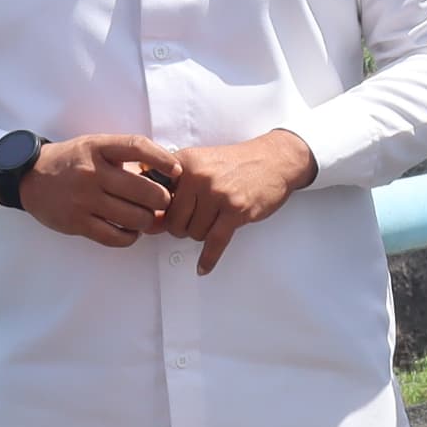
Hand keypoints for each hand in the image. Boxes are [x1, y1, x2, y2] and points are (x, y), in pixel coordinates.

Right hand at [20, 133, 174, 247]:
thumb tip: (162, 172)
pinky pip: (115, 237)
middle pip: (145, 191)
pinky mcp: (77, 222)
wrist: (30, 177)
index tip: (176, 171)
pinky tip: (130, 230)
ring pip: (135, 217)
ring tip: (146, 217)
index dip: (163, 159)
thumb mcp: (95, 146)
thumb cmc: (70, 161)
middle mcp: (91, 173)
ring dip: (148, 221)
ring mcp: (83, 199)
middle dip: (162, 199)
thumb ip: (124, 155)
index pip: (138, 147)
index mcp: (97, 148)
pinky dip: (130, 236)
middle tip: (163, 201)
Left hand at [160, 130, 316, 272]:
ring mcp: (217, 193)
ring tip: (214, 220)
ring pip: (194, 233)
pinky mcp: (236, 210)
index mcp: (185, 162)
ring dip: (202, 234)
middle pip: (174, 221)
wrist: (273, 160)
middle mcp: (198, 176)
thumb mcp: (199, 162)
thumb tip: (153, 219)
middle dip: (182, 227)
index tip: (164, 218)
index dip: (161, 212)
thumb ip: (173, 185)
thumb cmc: (237, 163)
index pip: (158, 197)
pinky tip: (203, 267)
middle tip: (193, 221)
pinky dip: (208, 258)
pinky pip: (215, 242)